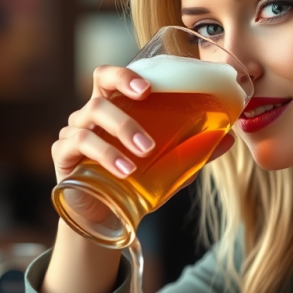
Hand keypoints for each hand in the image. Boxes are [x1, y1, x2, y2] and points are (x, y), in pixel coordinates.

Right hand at [52, 63, 234, 188]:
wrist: (107, 218)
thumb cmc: (135, 184)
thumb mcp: (168, 168)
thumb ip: (194, 152)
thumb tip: (229, 138)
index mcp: (116, 108)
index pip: (115, 76)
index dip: (128, 73)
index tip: (151, 87)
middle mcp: (91, 114)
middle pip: (99, 83)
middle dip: (124, 85)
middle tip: (147, 98)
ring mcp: (74, 132)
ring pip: (91, 114)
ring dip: (122, 129)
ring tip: (145, 152)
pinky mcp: (63, 156)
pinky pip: (77, 144)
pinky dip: (105, 154)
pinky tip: (125, 170)